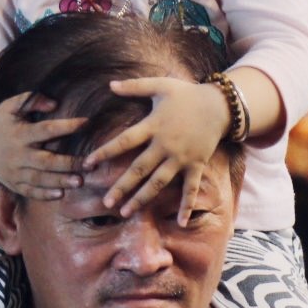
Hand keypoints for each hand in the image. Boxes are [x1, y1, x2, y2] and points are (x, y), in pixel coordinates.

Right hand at [0, 92, 86, 199]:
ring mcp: (14, 171)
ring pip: (39, 179)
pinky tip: (60, 194)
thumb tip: (54, 104)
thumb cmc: (1, 120)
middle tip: (89, 165)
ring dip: (59, 181)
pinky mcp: (12, 182)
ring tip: (79, 182)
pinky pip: (29, 191)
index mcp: (20, 133)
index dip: (66, 126)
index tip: (86, 123)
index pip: (46, 129)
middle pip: (45, 161)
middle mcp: (17, 154)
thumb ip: (31, 100)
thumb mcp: (11, 105)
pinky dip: (43, 195)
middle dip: (67, 164)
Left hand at [82, 77, 230, 221]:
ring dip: (142, 198)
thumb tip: (109, 84)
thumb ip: (134, 86)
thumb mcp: (160, 85)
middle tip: (106, 203)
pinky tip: (182, 223)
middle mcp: (166, 145)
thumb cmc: (186, 94)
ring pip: (159, 182)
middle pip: (139, 169)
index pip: (124, 141)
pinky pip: (191, 188)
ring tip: (126, 212)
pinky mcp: (196, 165)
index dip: (105, 152)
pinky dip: (187, 205)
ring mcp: (182, 158)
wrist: (220, 105)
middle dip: (122, 186)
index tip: (87, 164)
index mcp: (154, 126)